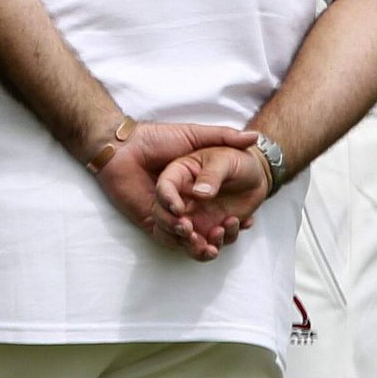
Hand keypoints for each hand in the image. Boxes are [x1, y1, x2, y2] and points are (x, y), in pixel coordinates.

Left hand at [93, 121, 258, 262]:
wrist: (121, 146)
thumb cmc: (157, 138)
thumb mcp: (195, 135)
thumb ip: (224, 136)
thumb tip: (255, 138)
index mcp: (195, 187)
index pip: (220, 209)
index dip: (236, 218)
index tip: (249, 219)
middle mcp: (184, 203)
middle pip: (208, 228)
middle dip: (223, 234)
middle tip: (231, 227)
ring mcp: (167, 213)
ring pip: (190, 238)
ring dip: (204, 241)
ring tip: (215, 235)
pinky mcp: (150, 221)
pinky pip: (167, 238)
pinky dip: (180, 241)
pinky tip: (191, 233)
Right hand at [154, 145, 273, 247]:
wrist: (257, 175)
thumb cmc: (237, 160)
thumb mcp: (225, 160)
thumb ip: (211, 175)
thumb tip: (199, 193)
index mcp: (180, 174)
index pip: (164, 188)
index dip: (167, 200)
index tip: (179, 211)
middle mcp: (183, 198)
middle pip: (165, 217)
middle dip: (176, 229)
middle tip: (191, 233)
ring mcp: (195, 215)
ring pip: (184, 238)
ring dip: (196, 245)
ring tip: (219, 232)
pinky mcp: (210, 228)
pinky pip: (209, 242)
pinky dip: (222, 240)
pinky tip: (237, 222)